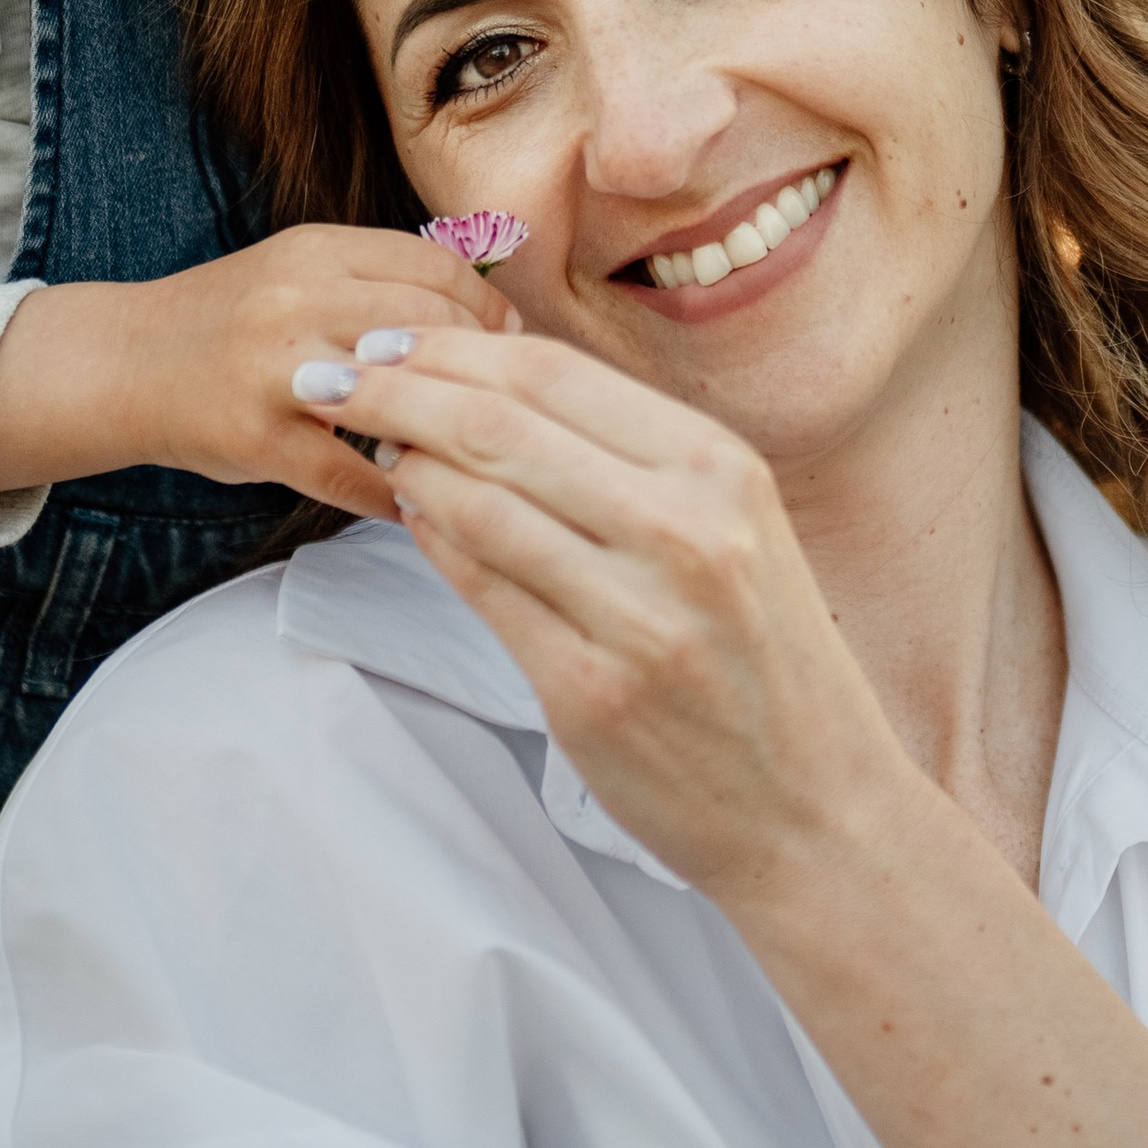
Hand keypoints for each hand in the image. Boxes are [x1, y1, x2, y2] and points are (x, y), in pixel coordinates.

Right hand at [0, 230, 514, 514]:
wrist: (124, 362)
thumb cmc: (230, 322)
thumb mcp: (300, 269)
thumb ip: (379, 278)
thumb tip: (486, 308)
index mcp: (316, 249)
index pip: (438, 267)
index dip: (487, 308)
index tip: (508, 341)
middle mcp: (298, 299)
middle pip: (433, 324)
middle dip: (481, 365)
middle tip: (499, 400)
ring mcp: (276, 371)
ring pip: (400, 391)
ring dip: (445, 427)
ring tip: (468, 448)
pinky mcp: (258, 439)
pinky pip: (353, 474)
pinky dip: (396, 492)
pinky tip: (415, 499)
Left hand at [300, 329, 919, 895]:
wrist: (817, 811)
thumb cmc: (766, 664)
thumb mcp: (737, 529)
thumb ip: (634, 462)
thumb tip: (495, 392)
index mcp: (721, 469)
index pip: (556, 373)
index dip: (453, 346)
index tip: (388, 335)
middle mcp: (686, 530)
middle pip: (503, 425)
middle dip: (397, 388)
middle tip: (330, 373)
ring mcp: (637, 614)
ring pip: (480, 503)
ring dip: (404, 462)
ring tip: (365, 442)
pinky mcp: (590, 691)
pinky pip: (483, 591)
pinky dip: (433, 540)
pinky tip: (409, 514)